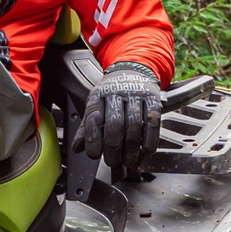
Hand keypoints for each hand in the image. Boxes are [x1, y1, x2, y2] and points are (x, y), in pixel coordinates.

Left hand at [77, 61, 162, 176]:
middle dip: (113, 147)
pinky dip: (150, 138)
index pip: (93, 117)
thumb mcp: (96, 104)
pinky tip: (146, 150)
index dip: (93, 139)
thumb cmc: (112, 93)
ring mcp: (136, 94)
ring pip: (134, 123)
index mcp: (99, 95)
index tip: (93, 155)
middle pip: (115, 123)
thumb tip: (77, 148)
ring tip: (128, 161)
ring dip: (131, 147)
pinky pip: (153, 120)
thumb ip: (87, 126)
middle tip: (112, 162)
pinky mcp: (153, 98)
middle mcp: (117, 92)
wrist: (134, 69)